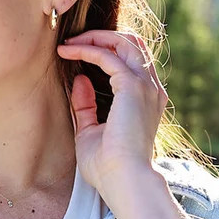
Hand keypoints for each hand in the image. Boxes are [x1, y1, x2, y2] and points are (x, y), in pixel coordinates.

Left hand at [55, 30, 167, 202]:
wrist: (124, 181)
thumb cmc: (108, 167)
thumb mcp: (90, 131)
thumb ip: (86, 106)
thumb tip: (79, 80)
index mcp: (146, 100)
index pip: (132, 62)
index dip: (106, 51)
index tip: (76, 54)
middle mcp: (150, 89)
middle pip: (133, 44)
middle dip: (102, 37)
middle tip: (72, 41)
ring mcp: (145, 86)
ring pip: (124, 42)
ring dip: (94, 38)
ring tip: (68, 43)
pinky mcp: (132, 86)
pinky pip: (108, 55)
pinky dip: (87, 50)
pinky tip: (68, 52)